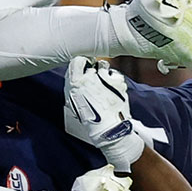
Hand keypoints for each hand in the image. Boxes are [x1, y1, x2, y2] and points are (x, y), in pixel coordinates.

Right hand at [62, 57, 144, 171]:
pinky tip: (114, 91)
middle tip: (98, 80)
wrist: (109, 129)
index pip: (77, 61)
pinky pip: (116, 74)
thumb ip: (75, 86)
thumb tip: (79, 75)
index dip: (82, 62)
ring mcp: (104, 79)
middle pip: (92, 63)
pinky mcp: (117, 81)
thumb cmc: (91, 119)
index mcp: (75, 83)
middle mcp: (89, 78)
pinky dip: (116, 80)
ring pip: (104, 66)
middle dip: (95, 70)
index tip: (85, 65)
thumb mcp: (74, 102)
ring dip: (105, 73)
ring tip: (107, 86)